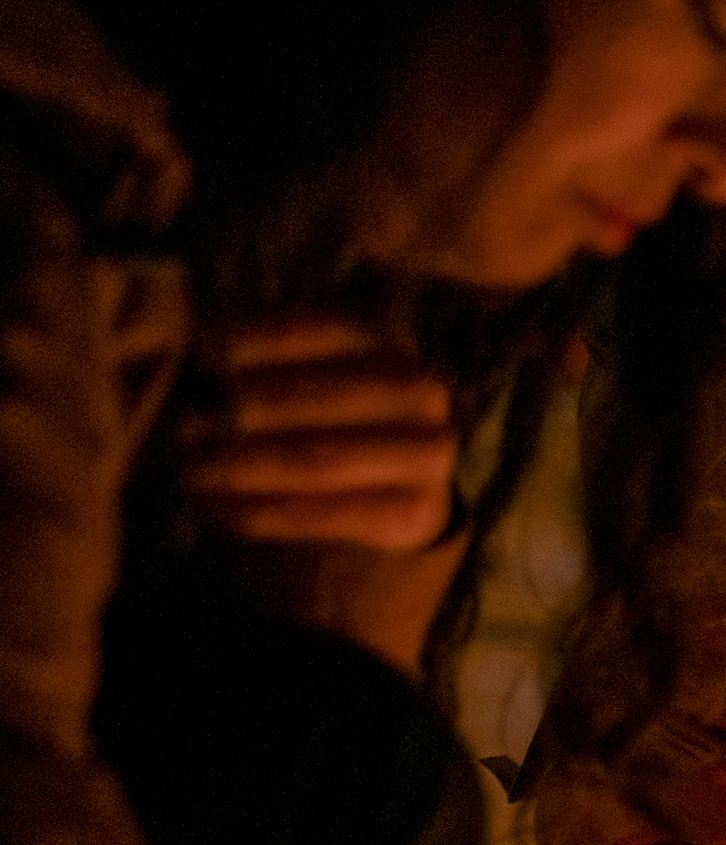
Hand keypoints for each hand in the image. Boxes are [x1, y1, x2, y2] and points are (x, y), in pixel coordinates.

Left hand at [178, 318, 465, 675]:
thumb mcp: (302, 362)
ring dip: (239, 468)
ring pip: (312, 460)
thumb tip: (187, 350)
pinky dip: (261, 513)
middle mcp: (418, 388)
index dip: (238, 345)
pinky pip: (323, 513)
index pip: (298, 332)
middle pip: (302, 399)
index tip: (195, 363)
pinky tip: (219, 511)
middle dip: (231, 416)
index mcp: (382, 337)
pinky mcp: (417, 510)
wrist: (402, 482)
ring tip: (190, 473)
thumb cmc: (326, 409)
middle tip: (178, 432)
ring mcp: (427, 452)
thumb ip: (254, 351)